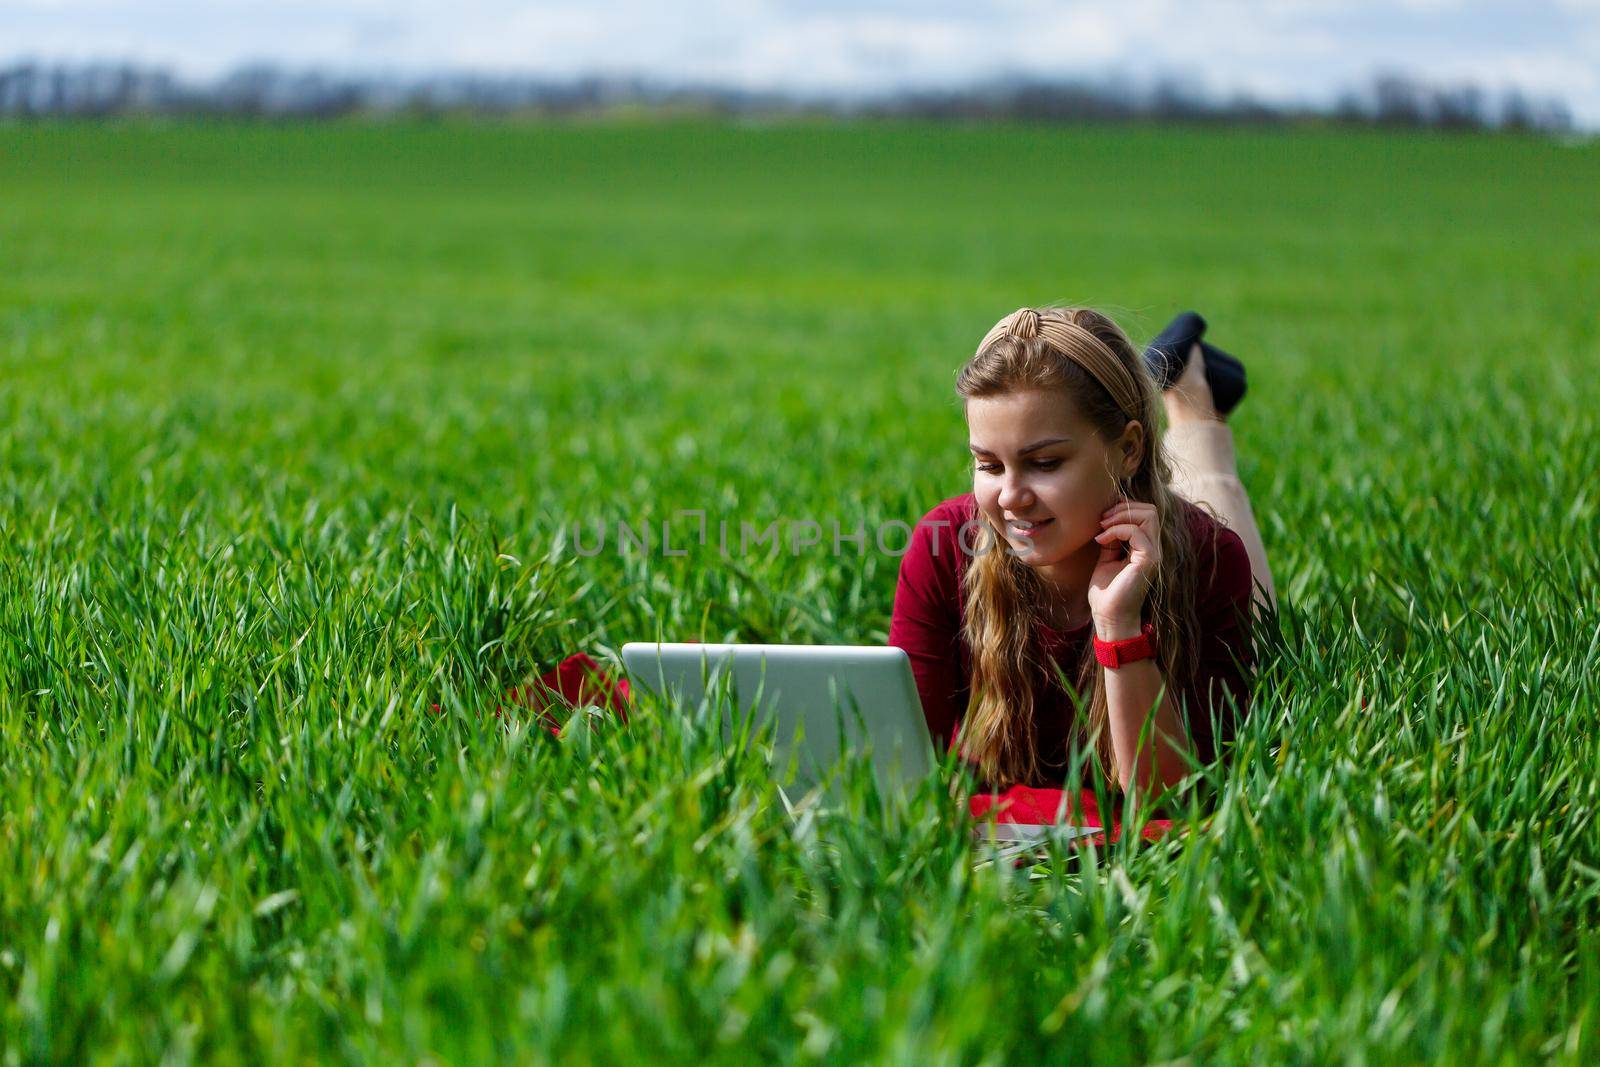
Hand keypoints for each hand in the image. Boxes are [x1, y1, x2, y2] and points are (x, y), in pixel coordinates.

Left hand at [1088, 501, 1159, 636]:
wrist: (1109, 617)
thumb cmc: (1106, 593)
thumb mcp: (1106, 559)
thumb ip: (1111, 540)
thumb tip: (1107, 520)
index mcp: (1145, 548)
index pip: (1145, 514)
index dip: (1123, 508)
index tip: (1102, 518)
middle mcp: (1153, 549)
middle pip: (1150, 510)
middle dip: (1122, 508)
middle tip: (1101, 520)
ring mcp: (1153, 554)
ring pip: (1149, 515)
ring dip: (1120, 516)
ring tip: (1102, 527)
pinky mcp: (1148, 560)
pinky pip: (1136, 532)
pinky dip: (1116, 530)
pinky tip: (1101, 540)